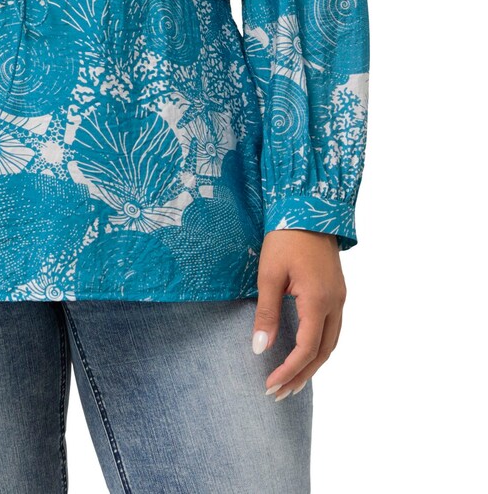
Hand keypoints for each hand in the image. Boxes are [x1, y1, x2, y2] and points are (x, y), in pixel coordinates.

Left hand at [252, 229, 346, 399]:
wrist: (309, 207)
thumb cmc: (285, 237)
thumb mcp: (269, 274)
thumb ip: (267, 313)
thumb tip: (260, 348)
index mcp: (319, 300)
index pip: (307, 348)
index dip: (289, 369)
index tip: (270, 384)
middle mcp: (335, 303)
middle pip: (323, 351)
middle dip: (302, 375)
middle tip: (280, 393)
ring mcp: (340, 297)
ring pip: (332, 342)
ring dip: (313, 364)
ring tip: (292, 381)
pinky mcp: (337, 290)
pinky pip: (332, 328)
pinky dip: (319, 347)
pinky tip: (305, 352)